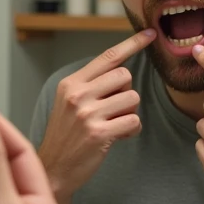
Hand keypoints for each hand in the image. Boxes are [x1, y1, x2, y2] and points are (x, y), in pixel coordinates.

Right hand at [37, 28, 155, 203]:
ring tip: (113, 125)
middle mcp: (77, 94)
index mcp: (71, 83)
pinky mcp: (99, 133)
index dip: (132, 44)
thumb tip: (123, 71)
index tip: (150, 34)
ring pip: (133, 99)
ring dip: (130, 113)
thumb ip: (92, 85)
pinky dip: (131, 130)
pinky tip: (118, 136)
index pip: (107, 57)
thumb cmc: (66, 136)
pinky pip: (134, 122)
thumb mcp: (69, 103)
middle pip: (125, 77)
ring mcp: (87, 114)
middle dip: (126, 93)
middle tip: (113, 110)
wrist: (53, 169)